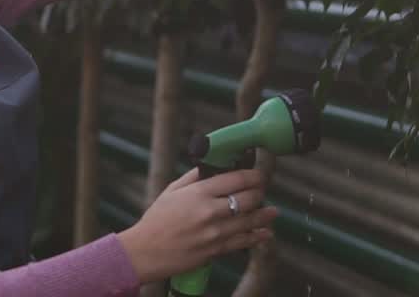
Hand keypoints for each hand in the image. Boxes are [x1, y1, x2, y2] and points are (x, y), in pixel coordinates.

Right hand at [116, 167, 278, 283]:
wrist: (146, 251)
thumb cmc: (156, 220)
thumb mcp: (171, 191)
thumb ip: (193, 177)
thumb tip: (210, 167)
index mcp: (199, 193)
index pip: (236, 179)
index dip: (253, 175)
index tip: (258, 175)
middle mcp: (210, 211)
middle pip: (248, 199)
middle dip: (259, 193)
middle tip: (262, 191)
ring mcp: (214, 233)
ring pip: (250, 221)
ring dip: (265, 215)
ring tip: (273, 211)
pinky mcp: (215, 250)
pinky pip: (243, 242)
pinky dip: (257, 236)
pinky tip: (265, 232)